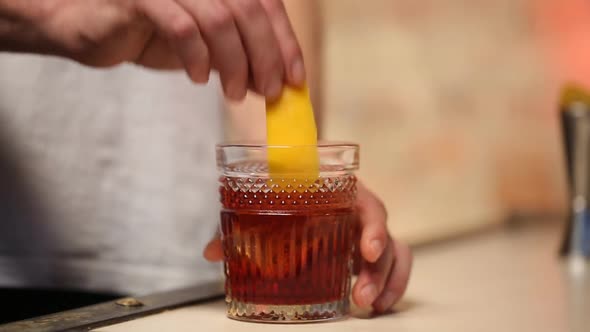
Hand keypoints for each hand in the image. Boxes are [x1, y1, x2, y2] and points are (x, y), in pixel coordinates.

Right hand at [23, 0, 304, 99]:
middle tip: (270, 92)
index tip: (295, 80)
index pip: (267, 5)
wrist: (90, 24)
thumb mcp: (207, 45)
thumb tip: (276, 83)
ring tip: (235, 94)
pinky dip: (197, 57)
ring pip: (221, 19)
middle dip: (266, 57)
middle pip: (250, 10)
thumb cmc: (152, 32)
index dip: (286, 43)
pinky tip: (198, 77)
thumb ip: (239, 55)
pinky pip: (181, 27)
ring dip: (235, 64)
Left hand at [204, 181, 412, 312]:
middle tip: (361, 298)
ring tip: (371, 308)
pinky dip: (389, 286)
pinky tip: (376, 306)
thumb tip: (211, 251)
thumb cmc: (285, 184)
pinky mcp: (365, 248)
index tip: (367, 251)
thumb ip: (239, 223)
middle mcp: (360, 211)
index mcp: (343, 192)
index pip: (370, 206)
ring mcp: (365, 230)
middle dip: (378, 271)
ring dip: (387, 282)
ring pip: (395, 254)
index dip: (374, 229)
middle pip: (385, 238)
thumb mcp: (264, 201)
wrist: (294, 169)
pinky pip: (390, 266)